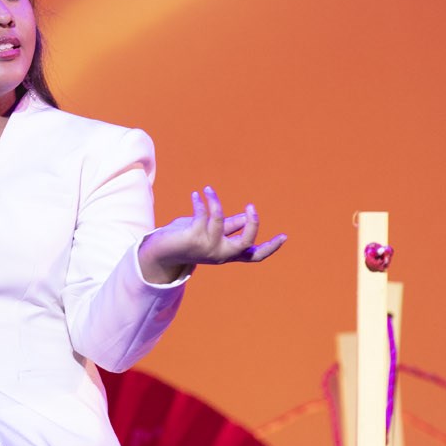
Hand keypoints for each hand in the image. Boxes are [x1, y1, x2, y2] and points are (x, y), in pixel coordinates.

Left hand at [139, 185, 286, 283]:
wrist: (160, 251)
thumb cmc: (187, 239)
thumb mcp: (212, 232)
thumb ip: (230, 226)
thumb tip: (247, 217)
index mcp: (228, 254)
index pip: (254, 255)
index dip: (271, 247)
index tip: (285, 236)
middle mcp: (221, 254)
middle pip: (246, 244)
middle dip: (252, 224)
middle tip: (251, 207)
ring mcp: (207, 248)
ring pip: (220, 220)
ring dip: (214, 201)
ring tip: (208, 190)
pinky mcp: (193, 238)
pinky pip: (203, 214)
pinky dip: (201, 202)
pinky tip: (196, 195)